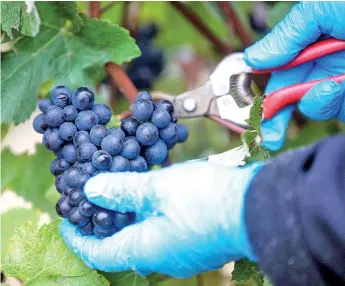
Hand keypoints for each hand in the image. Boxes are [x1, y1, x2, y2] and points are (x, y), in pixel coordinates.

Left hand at [60, 160, 262, 277]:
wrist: (257, 207)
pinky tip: (152, 193)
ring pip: (144, 235)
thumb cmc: (207, 200)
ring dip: (129, 215)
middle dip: (104, 221)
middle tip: (93, 198)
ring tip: (120, 190)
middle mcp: (162, 257)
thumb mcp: (159, 187)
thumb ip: (124, 189)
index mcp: (147, 248)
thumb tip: (92, 190)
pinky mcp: (194, 240)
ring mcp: (180, 251)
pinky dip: (150, 215)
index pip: (99, 252)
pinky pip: (162, 230)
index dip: (78, 238)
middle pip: (122, 243)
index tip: (66, 222)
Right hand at [244, 1, 344, 150]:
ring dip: (319, 101)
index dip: (267, 91)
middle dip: (281, 116)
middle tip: (270, 137)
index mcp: (315, 41)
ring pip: (318, 105)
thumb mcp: (324, 8)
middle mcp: (327, 63)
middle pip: (294, 94)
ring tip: (336, 86)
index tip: (256, 113)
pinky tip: (341, 87)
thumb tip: (253, 58)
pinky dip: (335, 101)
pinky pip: (337, 108)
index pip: (281, 71)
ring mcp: (342, 82)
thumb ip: (288, 34)